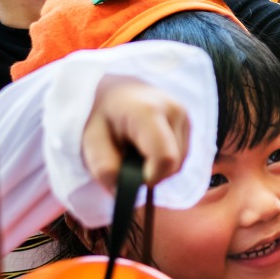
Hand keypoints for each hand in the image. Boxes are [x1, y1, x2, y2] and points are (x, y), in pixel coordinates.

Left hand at [82, 75, 191, 191]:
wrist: (114, 88)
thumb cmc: (100, 114)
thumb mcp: (90, 141)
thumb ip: (104, 168)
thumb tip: (123, 190)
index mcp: (148, 111)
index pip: (165, 158)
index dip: (149, 177)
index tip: (130, 175)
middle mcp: (175, 110)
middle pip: (174, 163)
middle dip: (151, 173)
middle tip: (128, 161)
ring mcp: (185, 115)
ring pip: (180, 162)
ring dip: (158, 167)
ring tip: (136, 151)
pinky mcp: (188, 122)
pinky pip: (182, 154)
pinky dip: (164, 159)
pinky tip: (147, 146)